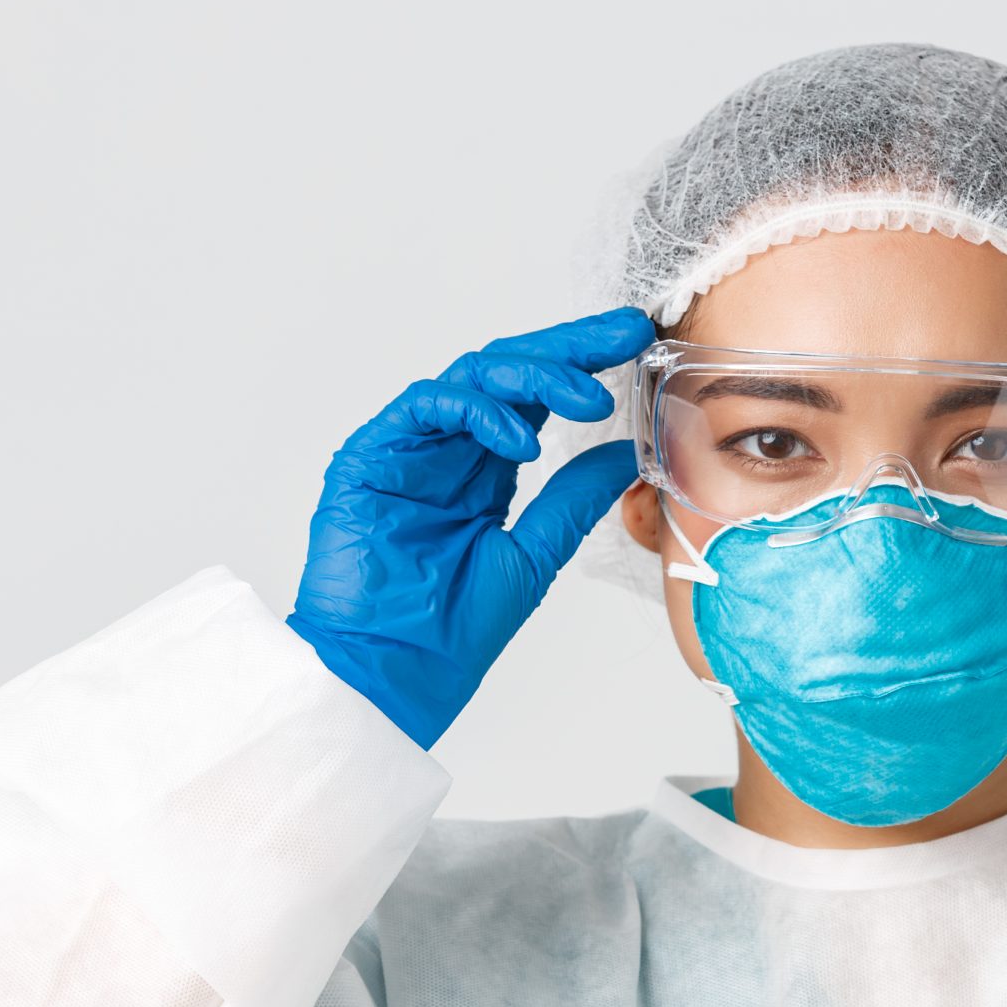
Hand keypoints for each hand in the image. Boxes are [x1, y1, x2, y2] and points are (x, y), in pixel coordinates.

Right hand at [287, 308, 654, 746]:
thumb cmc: (452, 629)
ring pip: (471, 376)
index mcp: (485, 469)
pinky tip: (524, 439)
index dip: (583, 363)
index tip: (635, 341)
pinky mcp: (371, 456)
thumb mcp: (535, 554)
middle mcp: (448, 449)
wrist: (395, 673)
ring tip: (585, 400)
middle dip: (568, 347)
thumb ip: (574, 498)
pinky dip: (479, 412)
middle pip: (507, 372)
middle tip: (621, 334)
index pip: (537, 397)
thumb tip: (627, 454)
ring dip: (533, 377)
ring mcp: (408, 448)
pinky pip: (427, 406)